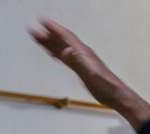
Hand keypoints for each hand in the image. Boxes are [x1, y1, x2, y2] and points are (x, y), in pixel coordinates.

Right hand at [30, 19, 149, 129]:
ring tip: (38, 38)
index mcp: (83, 53)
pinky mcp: (82, 69)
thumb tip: (67, 51)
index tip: (42, 21)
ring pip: (62, 48)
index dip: (54, 29)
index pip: (66, 37)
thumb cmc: (106, 86)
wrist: (116, 96)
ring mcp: (82, 61)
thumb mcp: (91, 74)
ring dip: (50, 43)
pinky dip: (57, 54)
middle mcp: (82, 54)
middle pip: (62, 41)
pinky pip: (66, 58)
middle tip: (33, 29)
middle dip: (48, 35)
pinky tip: (53, 54)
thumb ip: (78, 61)